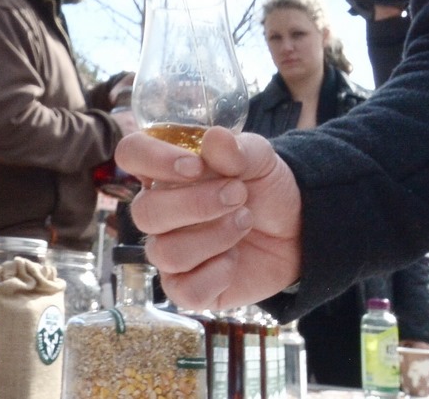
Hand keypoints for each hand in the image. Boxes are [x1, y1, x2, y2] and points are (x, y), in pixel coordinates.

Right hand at [115, 127, 303, 310]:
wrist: (297, 230)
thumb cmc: (265, 188)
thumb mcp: (260, 159)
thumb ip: (237, 149)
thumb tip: (215, 138)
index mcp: (165, 171)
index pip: (131, 155)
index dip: (153, 159)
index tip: (194, 166)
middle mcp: (159, 211)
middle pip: (144, 212)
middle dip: (195, 204)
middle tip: (239, 194)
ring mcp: (169, 250)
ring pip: (166, 252)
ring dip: (213, 237)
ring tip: (244, 221)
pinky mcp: (187, 287)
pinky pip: (183, 290)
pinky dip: (215, 275)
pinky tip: (234, 260)